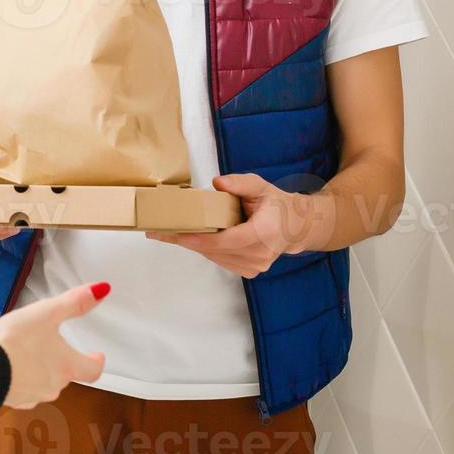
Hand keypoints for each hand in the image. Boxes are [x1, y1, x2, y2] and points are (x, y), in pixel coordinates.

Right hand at [0, 282, 108, 408]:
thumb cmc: (14, 342)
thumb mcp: (46, 313)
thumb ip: (74, 303)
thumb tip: (101, 290)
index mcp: (66, 365)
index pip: (92, 370)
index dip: (96, 362)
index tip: (97, 356)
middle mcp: (52, 385)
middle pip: (66, 377)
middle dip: (63, 363)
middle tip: (56, 349)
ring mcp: (31, 395)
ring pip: (43, 385)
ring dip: (40, 372)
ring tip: (30, 356)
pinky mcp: (11, 399)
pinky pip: (22, 392)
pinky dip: (20, 381)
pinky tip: (10, 369)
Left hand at [147, 173, 328, 277]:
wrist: (296, 226)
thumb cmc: (276, 204)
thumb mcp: (261, 186)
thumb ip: (240, 184)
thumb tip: (218, 183)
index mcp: (265, 233)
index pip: (228, 240)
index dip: (201, 239)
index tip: (177, 234)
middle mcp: (261, 254)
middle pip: (216, 250)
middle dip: (186, 240)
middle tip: (157, 230)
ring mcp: (256, 266)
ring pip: (215, 256)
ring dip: (192, 245)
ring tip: (166, 233)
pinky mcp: (249, 271)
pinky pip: (220, 259)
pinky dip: (205, 248)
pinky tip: (190, 237)